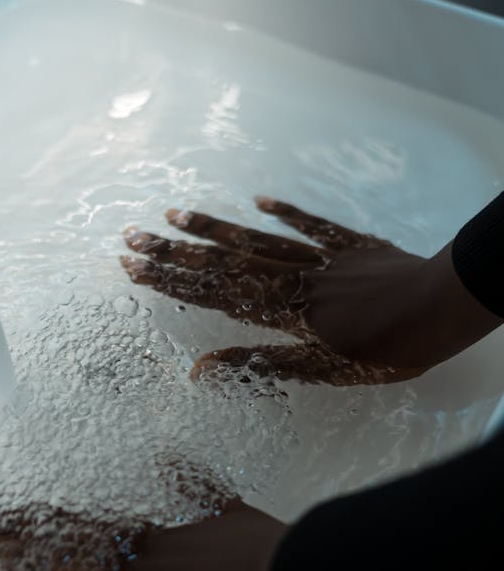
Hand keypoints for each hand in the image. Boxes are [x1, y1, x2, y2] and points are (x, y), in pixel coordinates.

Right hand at [120, 198, 500, 385]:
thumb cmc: (382, 350)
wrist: (437, 309)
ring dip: (214, 227)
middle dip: (176, 250)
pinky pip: (311, 224)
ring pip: (257, 239)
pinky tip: (260, 199)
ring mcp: (319, 257)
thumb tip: (201, 369)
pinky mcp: (349, 244)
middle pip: (224, 262)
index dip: (171, 280)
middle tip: (132, 235)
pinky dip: (285, 212)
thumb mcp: (320, 371)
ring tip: (174, 212)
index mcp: (281, 310)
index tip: (132, 265)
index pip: (213, 293)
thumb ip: (258, 365)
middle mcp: (291, 277)